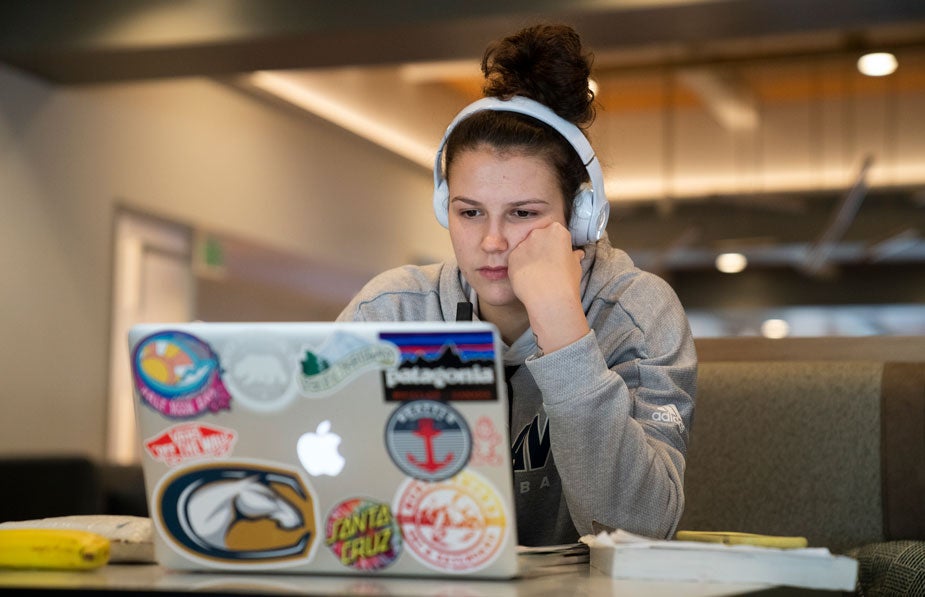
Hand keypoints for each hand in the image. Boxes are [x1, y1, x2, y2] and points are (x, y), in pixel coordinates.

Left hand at [508, 222, 588, 352]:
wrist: (549, 298)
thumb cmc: (566, 281)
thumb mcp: (576, 266)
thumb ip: (573, 256)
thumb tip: (577, 254)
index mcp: (557, 231)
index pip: (554, 232)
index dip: (555, 245)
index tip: (556, 255)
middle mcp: (538, 233)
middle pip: (538, 237)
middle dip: (540, 248)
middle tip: (546, 265)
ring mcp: (523, 244)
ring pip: (525, 249)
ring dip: (529, 258)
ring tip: (537, 274)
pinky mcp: (512, 257)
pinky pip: (516, 260)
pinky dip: (520, 267)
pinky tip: (528, 279)